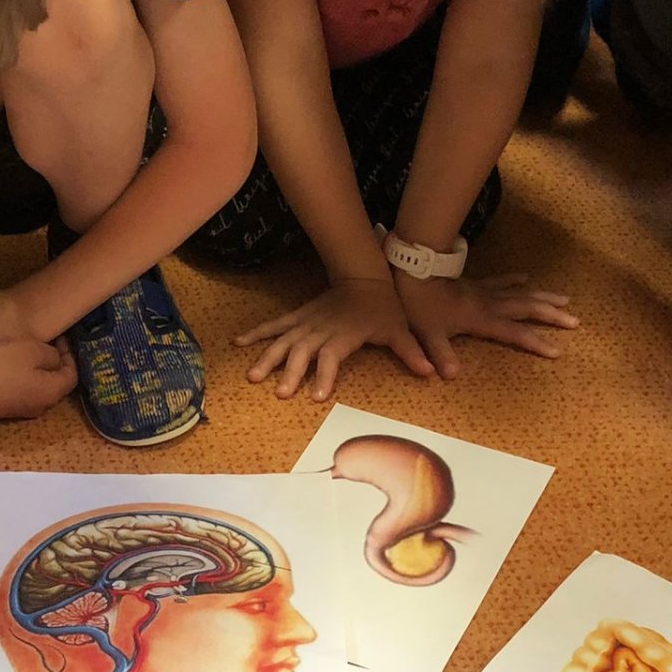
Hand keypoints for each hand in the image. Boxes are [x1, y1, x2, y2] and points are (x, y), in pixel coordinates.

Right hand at [0, 334, 76, 420]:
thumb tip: (55, 361)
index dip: (69, 354)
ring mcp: (16, 412)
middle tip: (44, 344)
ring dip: (34, 371)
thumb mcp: (32, 350)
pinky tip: (3, 366)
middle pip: (54, 385)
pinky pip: (15, 393)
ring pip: (34, 389)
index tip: (58, 337)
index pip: (71, 375)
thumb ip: (51, 355)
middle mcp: (38, 408)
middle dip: (52, 364)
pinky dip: (17, 379)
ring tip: (23, 353)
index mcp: (51, 393)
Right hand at [236, 277, 435, 399]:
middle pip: (302, 352)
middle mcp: (321, 329)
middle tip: (282, 393)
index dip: (325, 376)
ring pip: (283, 340)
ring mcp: (307, 322)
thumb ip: (411, 351)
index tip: (318, 396)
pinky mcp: (299, 316)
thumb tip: (432, 372)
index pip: (332, 357)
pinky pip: (276, 325)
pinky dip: (257, 333)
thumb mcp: (400, 329)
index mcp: (343, 335)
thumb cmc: (383, 307)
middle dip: (291, 372)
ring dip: (267, 357)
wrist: (366, 275)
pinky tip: (239, 343)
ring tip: (253, 376)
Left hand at [394, 272, 577, 378]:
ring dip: (544, 297)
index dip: (535, 342)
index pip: (514, 333)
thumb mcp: (428, 334)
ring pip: (522, 293)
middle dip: (552, 316)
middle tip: (575, 321)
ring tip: (566, 300)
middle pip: (528, 309)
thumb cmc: (420, 305)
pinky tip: (528, 278)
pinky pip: (502, 281)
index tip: (557, 351)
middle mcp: (490, 304)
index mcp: (482, 319)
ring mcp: (485, 291)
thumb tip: (451, 376)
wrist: (414, 270)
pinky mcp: (477, 283)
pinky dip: (516, 280)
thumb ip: (440, 354)